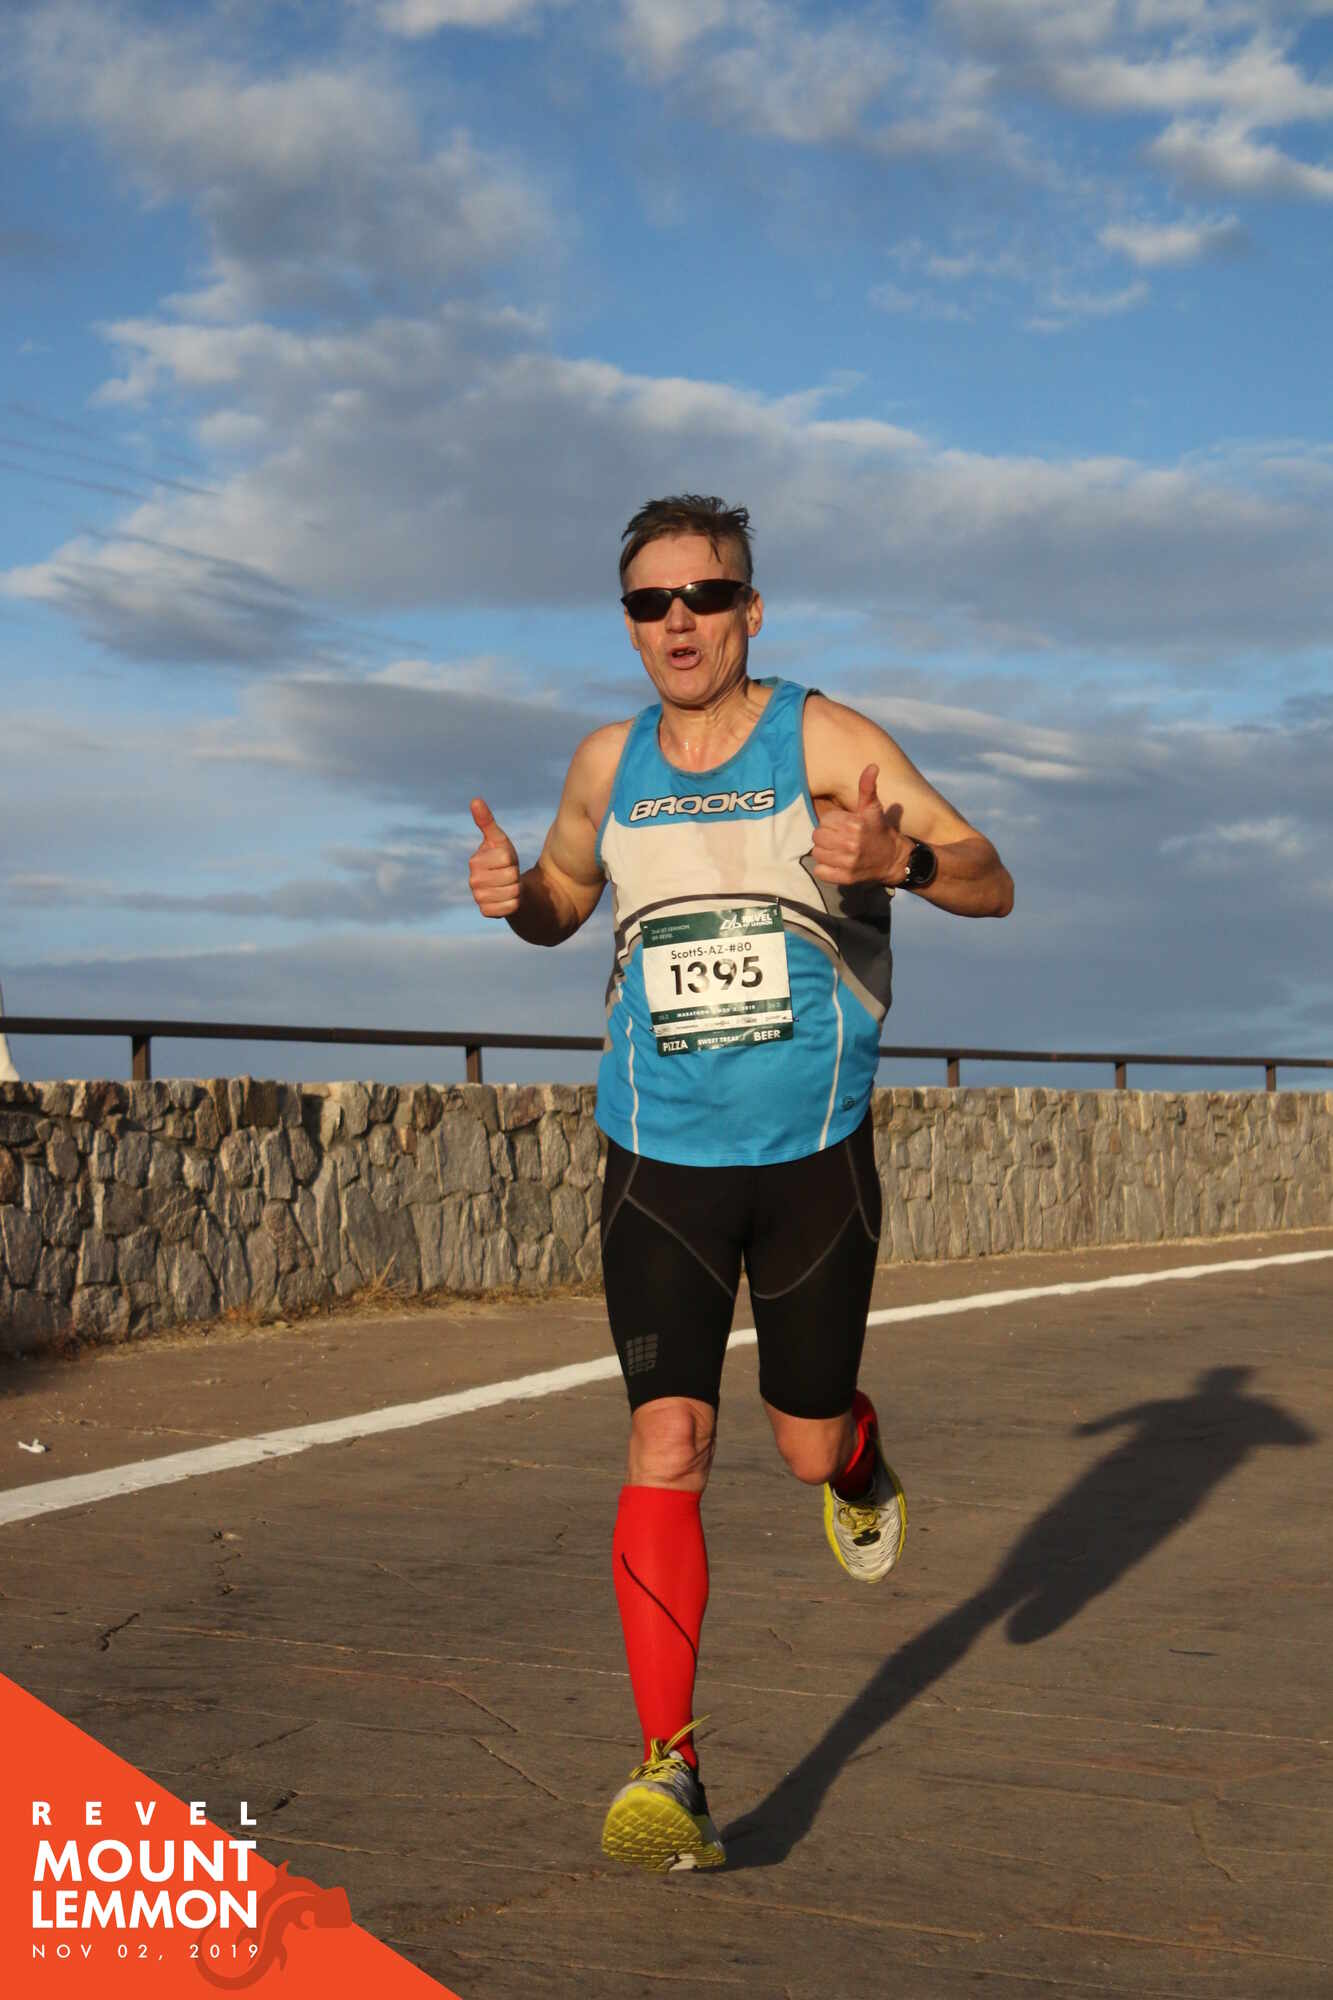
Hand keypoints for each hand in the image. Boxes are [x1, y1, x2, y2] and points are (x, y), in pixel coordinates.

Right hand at [468, 797, 520, 917]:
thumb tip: (475, 800)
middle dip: (515, 875)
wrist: (508, 888)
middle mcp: (473, 881)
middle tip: (508, 875)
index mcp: (475, 862)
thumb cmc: (503, 862)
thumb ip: (487, 822)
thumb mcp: (499, 841)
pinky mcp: (487, 913)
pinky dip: (515, 903)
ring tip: (509, 886)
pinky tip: (509, 899)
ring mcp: (479, 898)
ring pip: (512, 891)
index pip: (506, 858)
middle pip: (510, 875)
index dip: (512, 859)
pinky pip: (511, 907)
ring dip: (516, 889)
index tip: (506, 861)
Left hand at [809, 765, 910, 886]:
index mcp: (854, 824)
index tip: (843, 826)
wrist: (894, 859)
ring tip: (838, 850)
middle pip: (818, 837)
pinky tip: (836, 863)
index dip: (832, 823)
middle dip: (826, 836)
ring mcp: (848, 862)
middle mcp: (851, 844)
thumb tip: (872, 766)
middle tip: (839, 838)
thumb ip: (867, 787)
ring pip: (817, 853)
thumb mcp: (873, 808)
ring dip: (824, 852)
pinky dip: (824, 868)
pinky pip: (820, 871)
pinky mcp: (846, 878)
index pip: (824, 821)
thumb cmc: (879, 830)